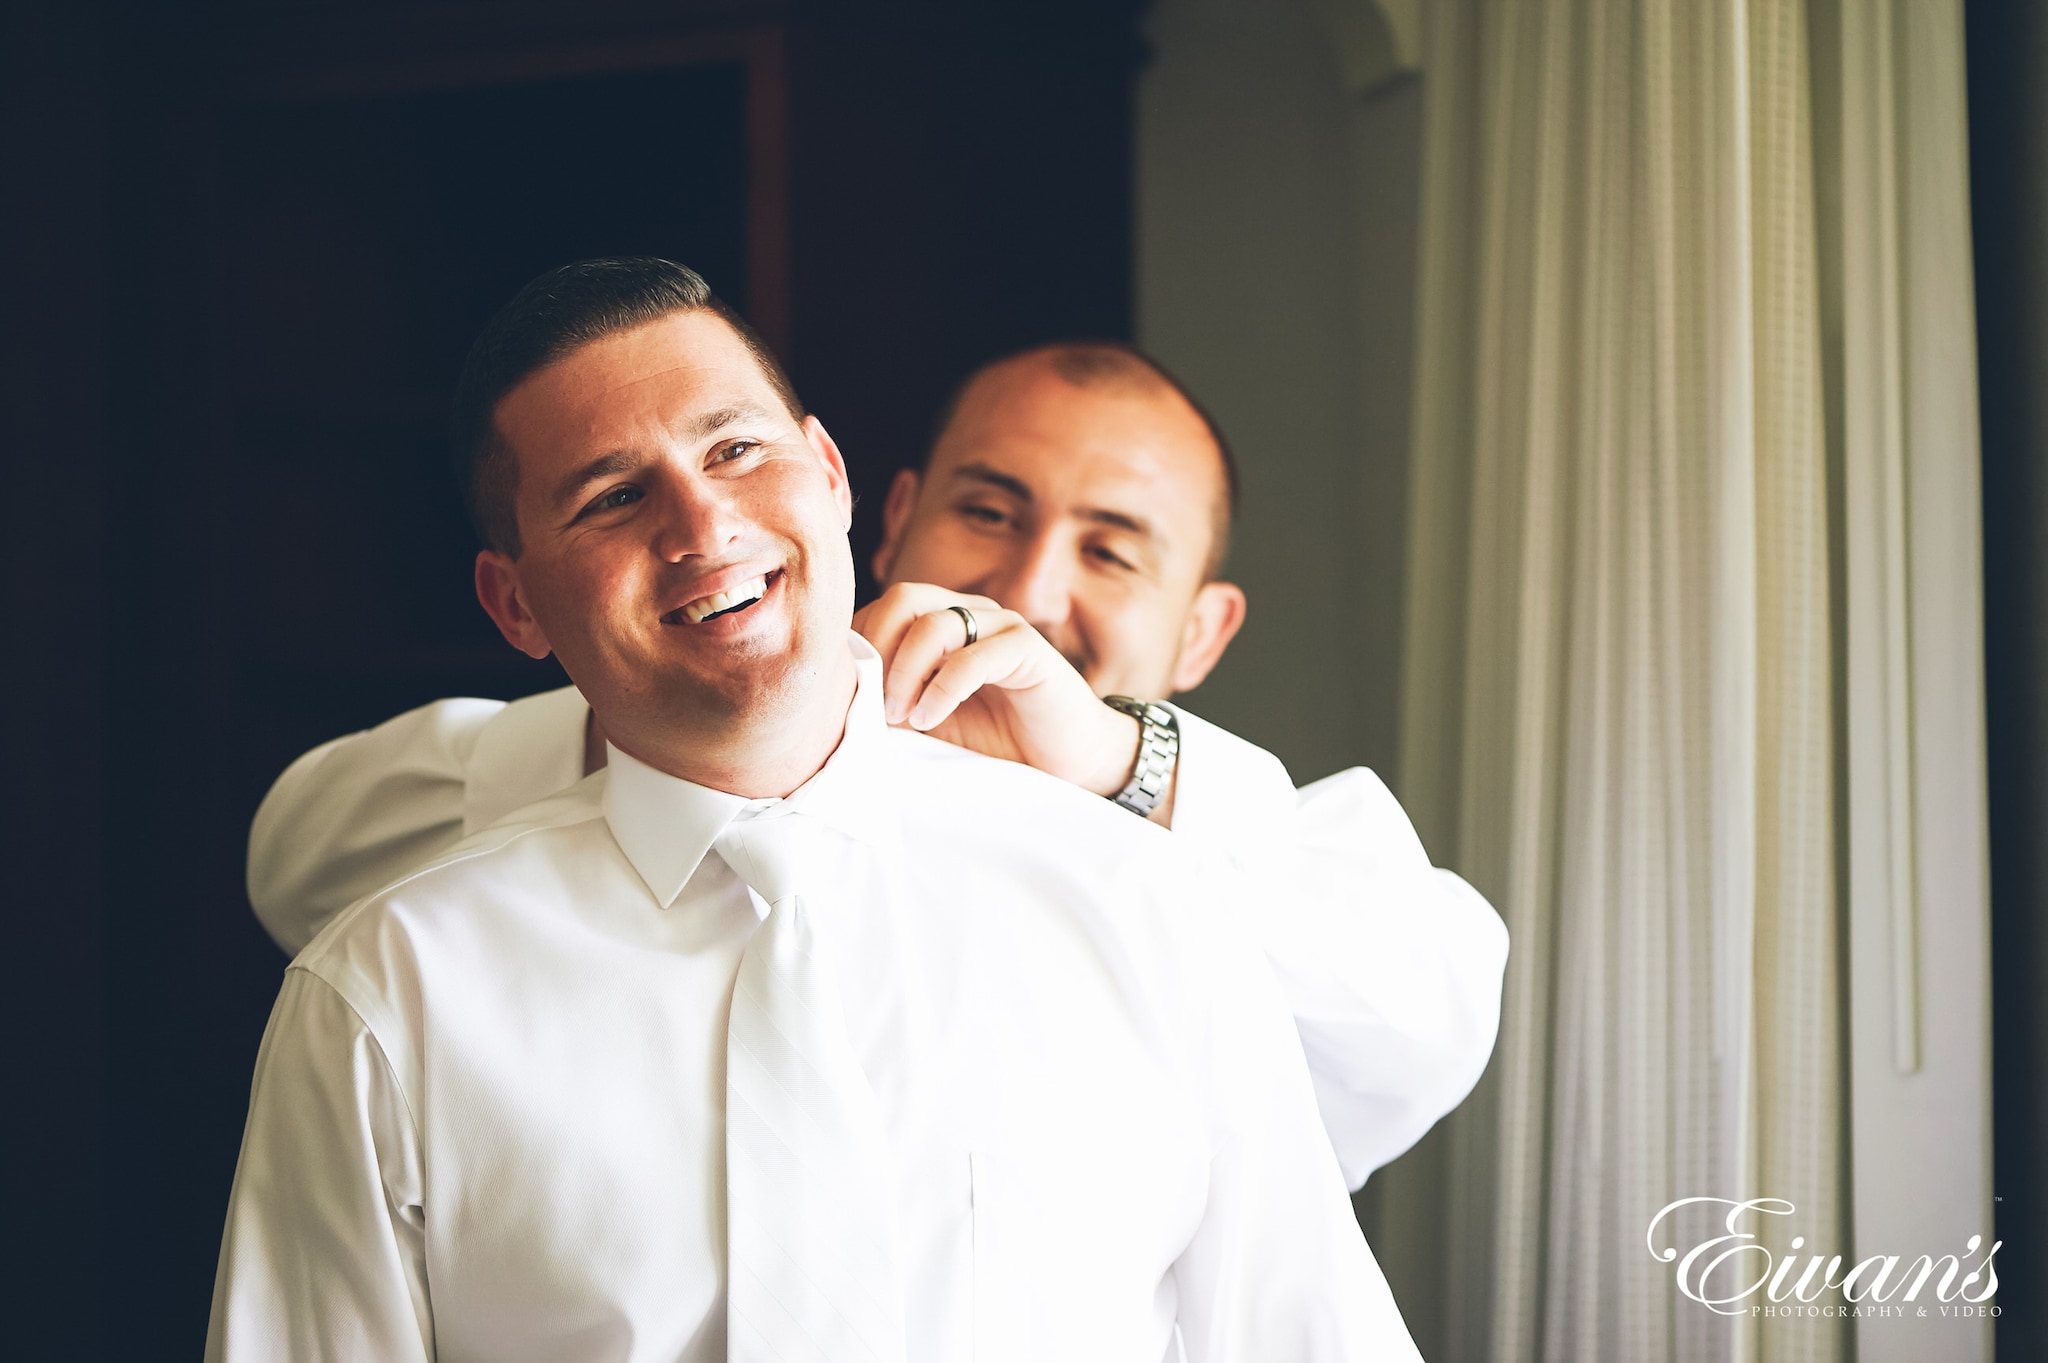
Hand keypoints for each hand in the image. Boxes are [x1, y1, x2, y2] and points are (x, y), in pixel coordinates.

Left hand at [853, 583, 1143, 800]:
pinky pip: (975, 654)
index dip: (860, 645)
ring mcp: (1000, 625)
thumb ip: (891, 700)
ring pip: (934, 622)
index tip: (851, 696)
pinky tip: (932, 718)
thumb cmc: (995, 739)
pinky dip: (943, 688)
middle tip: (874, 701)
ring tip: (902, 715)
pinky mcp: (1028, 648)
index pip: (883, 609)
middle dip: (878, 647)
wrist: (1064, 761)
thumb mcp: (927, 720)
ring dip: (905, 671)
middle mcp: (969, 612)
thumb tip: (841, 698)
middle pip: (904, 597)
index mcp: (940, 622)